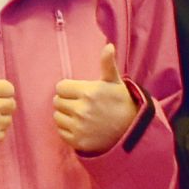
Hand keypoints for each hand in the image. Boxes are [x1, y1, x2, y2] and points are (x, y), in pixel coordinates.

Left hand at [47, 38, 134, 154]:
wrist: (132, 131)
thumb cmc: (121, 103)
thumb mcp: (115, 82)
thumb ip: (107, 64)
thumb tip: (108, 46)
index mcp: (89, 92)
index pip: (60, 88)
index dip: (68, 89)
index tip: (78, 93)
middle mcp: (82, 110)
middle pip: (57, 102)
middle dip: (66, 101)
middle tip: (79, 104)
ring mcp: (80, 127)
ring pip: (57, 117)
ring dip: (65, 115)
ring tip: (79, 116)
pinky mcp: (78, 142)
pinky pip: (61, 132)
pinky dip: (67, 130)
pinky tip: (80, 127)